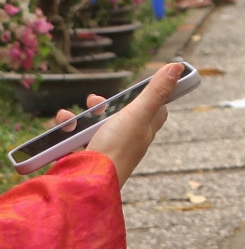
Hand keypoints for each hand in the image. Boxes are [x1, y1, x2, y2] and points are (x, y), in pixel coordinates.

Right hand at [52, 63, 183, 183]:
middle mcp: (128, 140)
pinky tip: (62, 124)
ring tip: (73, 115)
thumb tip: (178, 66)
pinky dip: (67, 129)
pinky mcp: (85, 156)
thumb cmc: (117, 147)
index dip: (150, 96)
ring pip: (96, 126)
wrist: (88, 181)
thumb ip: (155, 92)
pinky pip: (76, 138)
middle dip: (106, 104)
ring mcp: (106, 149)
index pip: (156, 111)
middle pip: (121, 116)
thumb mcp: (137, 114)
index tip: (142, 86)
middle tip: (95, 100)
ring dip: (83, 116)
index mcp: (145, 130)